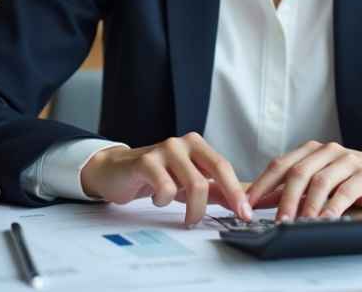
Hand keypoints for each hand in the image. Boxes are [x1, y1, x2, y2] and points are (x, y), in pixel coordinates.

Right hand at [79, 132, 252, 227]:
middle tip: (230, 219)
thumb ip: (212, 190)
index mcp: (196, 145)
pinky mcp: (146, 162)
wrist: (115, 171)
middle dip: (227, 198)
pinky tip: (158, 199)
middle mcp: (183, 143)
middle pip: (215, 172)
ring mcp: (165, 150)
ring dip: (193, 209)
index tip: (246, 213)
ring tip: (186, 218)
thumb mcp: (186, 184)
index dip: (237, 191)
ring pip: (194, 184)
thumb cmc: (154, 177)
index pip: (224, 167)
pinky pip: (167, 188)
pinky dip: (165, 201)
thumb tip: (239, 202)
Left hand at [245, 141, 361, 221]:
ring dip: (307, 205)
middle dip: (284, 198)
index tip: (247, 204)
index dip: (263, 185)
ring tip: (299, 223)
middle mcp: (327, 151)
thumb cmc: (351, 177)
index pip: (280, 165)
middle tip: (277, 220)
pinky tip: (326, 219)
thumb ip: (294, 188)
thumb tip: (261, 201)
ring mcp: (347, 160)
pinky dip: (333, 206)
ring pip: (321, 180)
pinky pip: (346, 190)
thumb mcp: (320, 179)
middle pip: (299, 172)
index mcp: (311, 150)